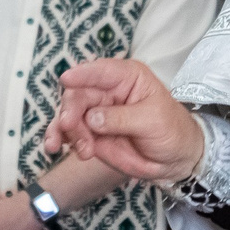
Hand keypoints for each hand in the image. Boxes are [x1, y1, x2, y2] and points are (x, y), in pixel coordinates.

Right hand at [45, 58, 204, 183]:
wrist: (173, 159)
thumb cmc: (170, 130)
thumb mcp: (152, 121)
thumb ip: (122, 118)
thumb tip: (92, 118)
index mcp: (126, 77)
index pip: (101, 71)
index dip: (83, 74)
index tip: (66, 79)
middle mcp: (106, 91)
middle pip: (79, 93)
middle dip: (71, 109)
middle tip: (70, 125)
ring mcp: (95, 112)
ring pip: (69, 113)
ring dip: (65, 129)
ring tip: (82, 149)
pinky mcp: (89, 133)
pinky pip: (68, 132)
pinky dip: (59, 138)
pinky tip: (55, 147)